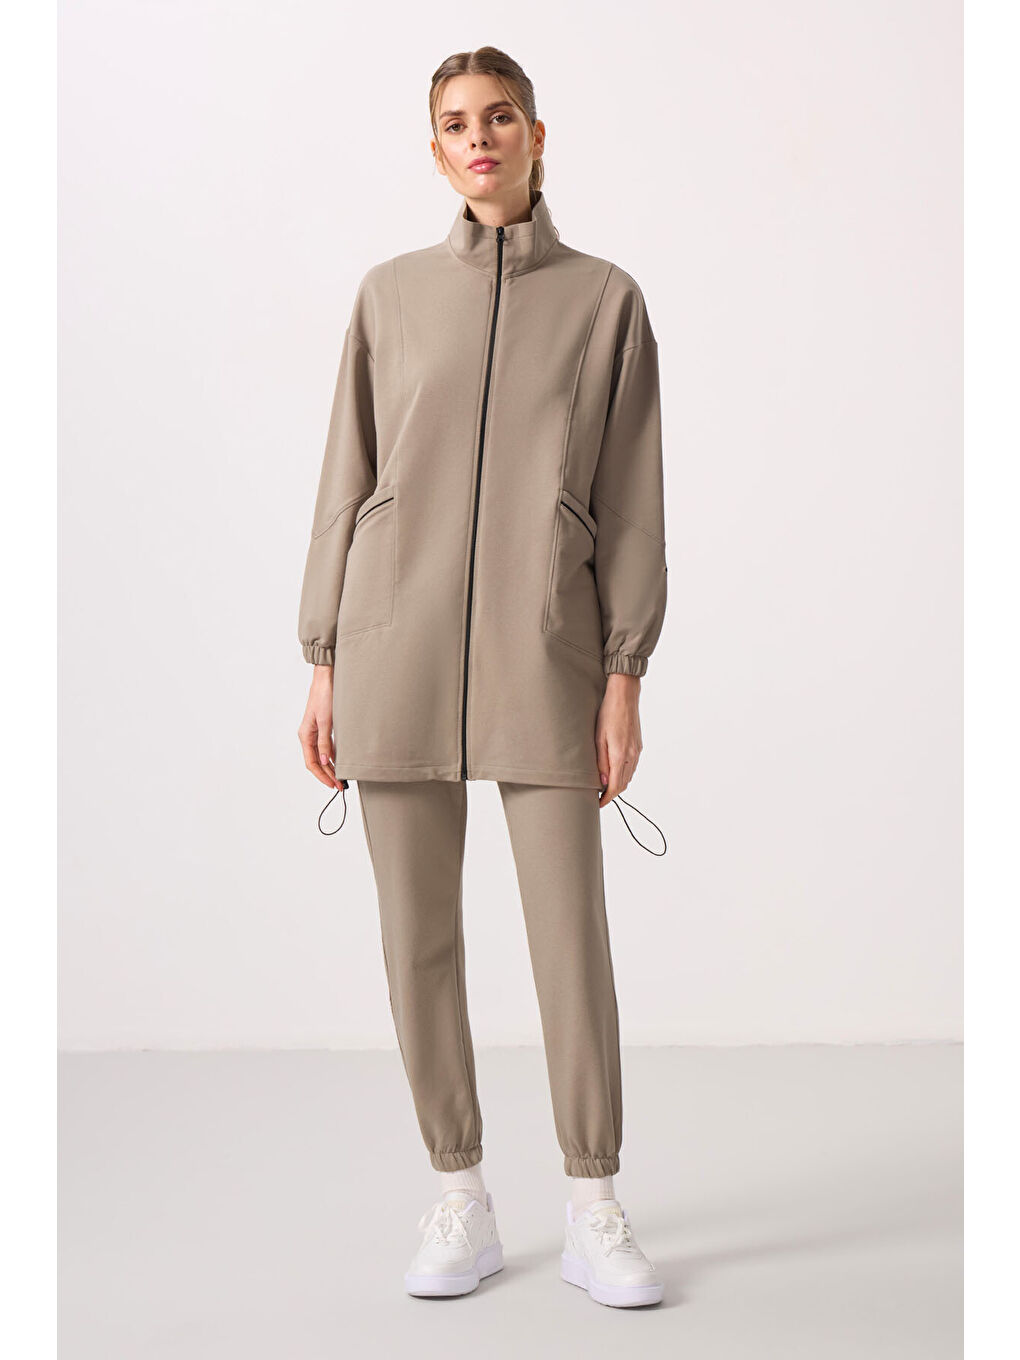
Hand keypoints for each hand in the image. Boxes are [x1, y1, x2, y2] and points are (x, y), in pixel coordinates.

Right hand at [298, 664, 344, 789]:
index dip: (322, 776)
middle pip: (316, 762)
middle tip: (340, 786)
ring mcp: (316, 731)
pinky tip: (340, 762)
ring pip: (321, 755)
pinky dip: (332, 756)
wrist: (327, 678)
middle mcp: (309, 735)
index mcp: (305, 735)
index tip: (333, 785)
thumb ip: (324, 742)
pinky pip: (326, 747)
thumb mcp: (326, 721)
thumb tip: (323, 761)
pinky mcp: (324, 727)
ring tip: (341, 778)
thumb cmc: (324, 696)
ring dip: (330, 767)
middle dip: (327, 775)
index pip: (311, 763)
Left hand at [595, 674, 641, 807]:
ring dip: (618, 785)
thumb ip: (601, 762)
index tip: (598, 803)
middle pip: (623, 784)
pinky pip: (632, 767)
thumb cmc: (608, 713)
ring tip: (605, 786)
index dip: (606, 798)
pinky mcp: (638, 746)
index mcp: (620, 755)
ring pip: (629, 777)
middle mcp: (631, 756)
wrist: (625, 697)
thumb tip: (602, 782)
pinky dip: (624, 774)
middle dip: (612, 794)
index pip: (614, 786)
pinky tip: (615, 772)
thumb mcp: (598, 738)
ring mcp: (637, 751)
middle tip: (599, 797)